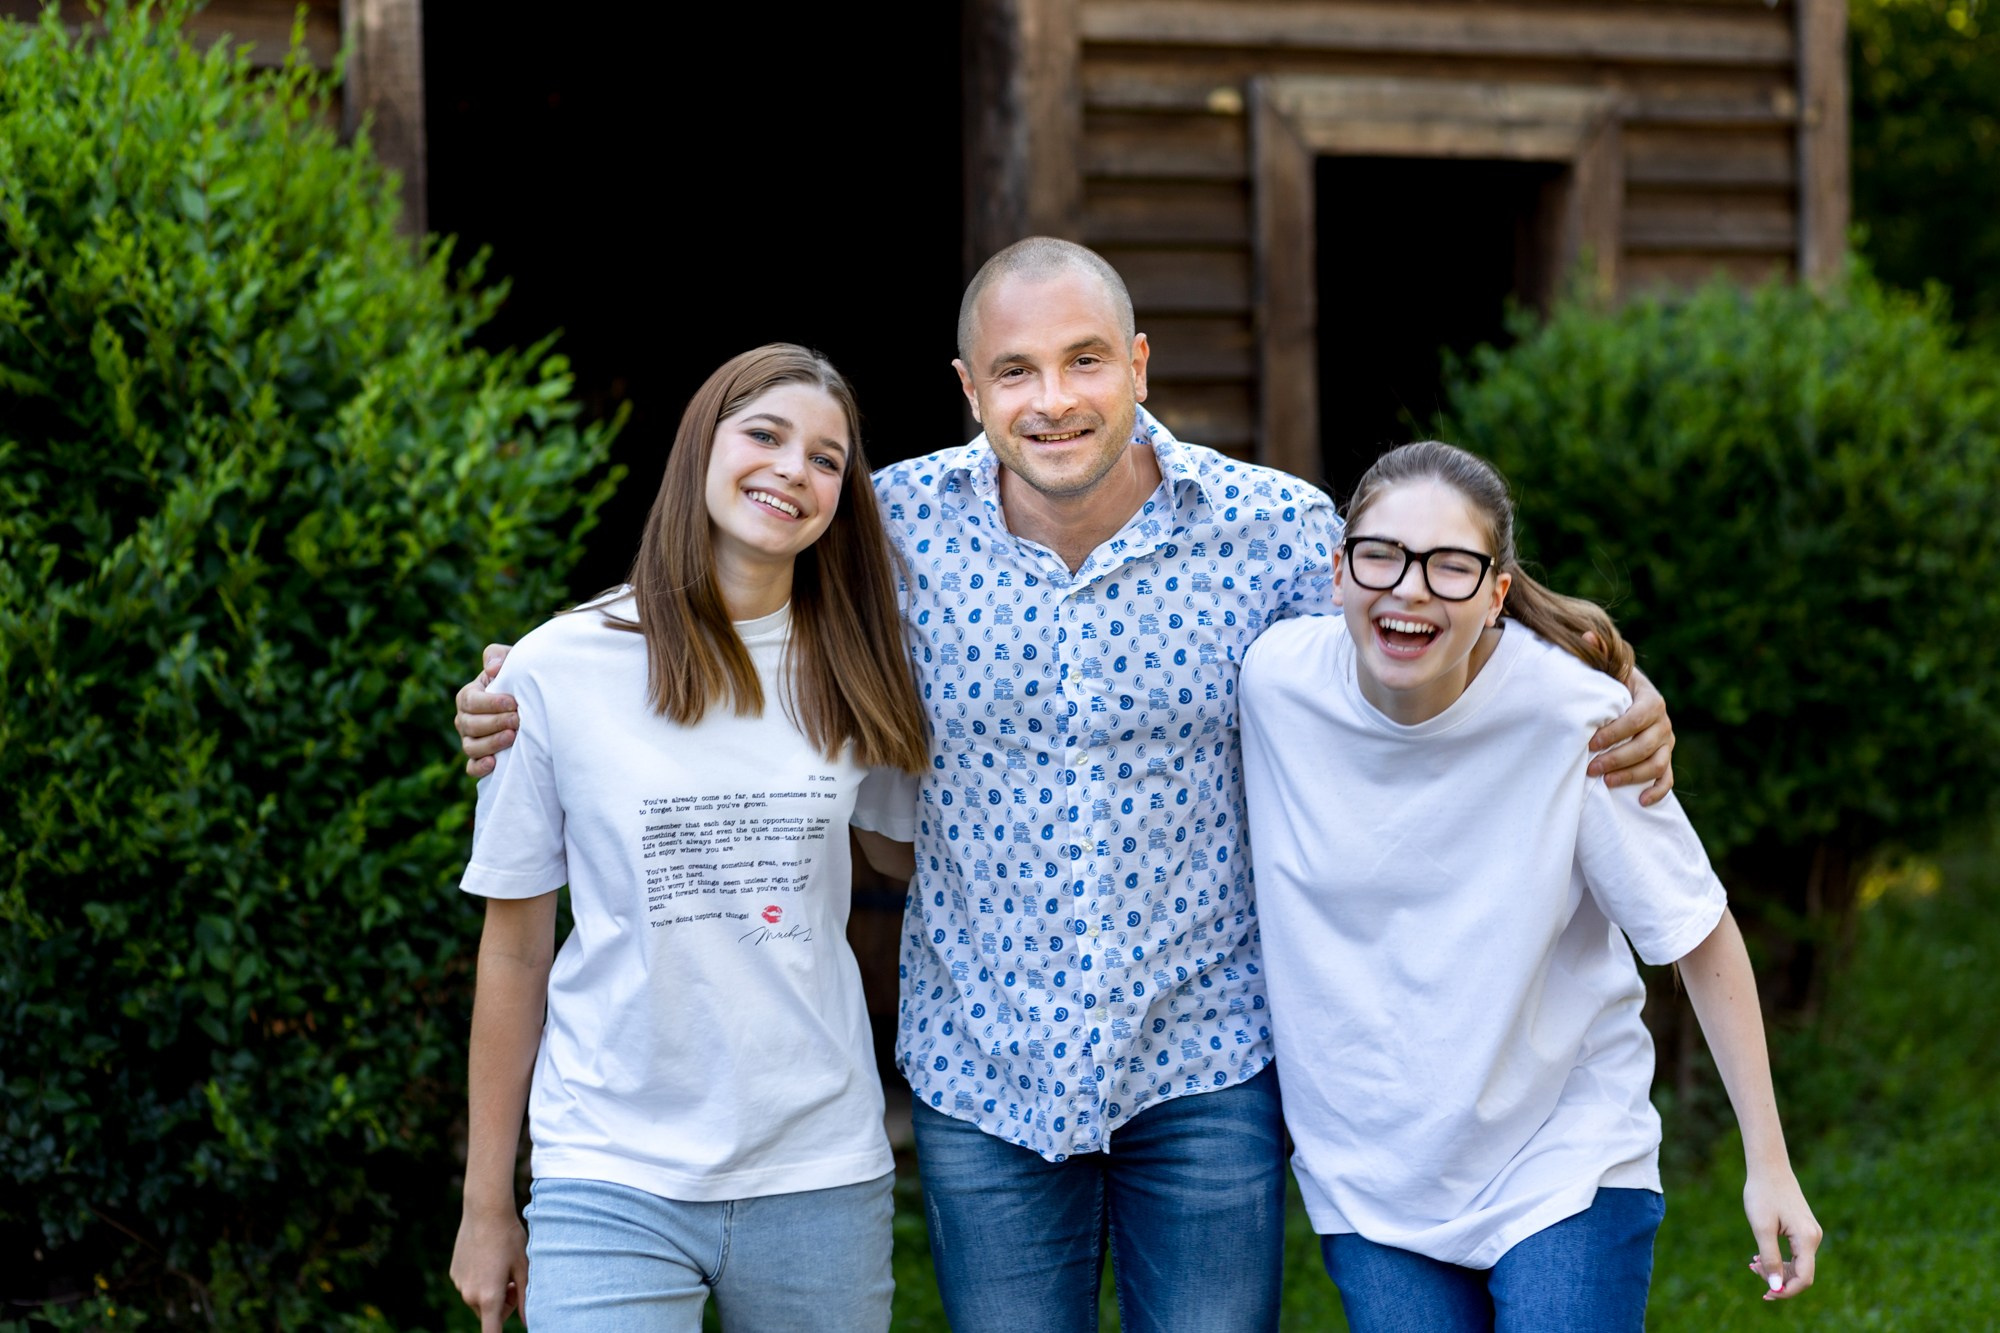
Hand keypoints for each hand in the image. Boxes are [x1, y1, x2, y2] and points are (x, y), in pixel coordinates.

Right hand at [450, 1204, 528, 1330]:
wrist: (485, 1212)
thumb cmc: (509, 1239)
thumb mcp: (524, 1269)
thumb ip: (526, 1299)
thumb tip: (528, 1323)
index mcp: (489, 1298)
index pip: (491, 1332)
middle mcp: (470, 1295)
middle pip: (489, 1314)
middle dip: (503, 1304)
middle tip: (514, 1280)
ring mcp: (459, 1284)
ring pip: (479, 1299)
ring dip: (491, 1292)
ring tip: (501, 1265)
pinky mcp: (454, 1274)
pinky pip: (470, 1285)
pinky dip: (480, 1279)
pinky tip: (487, 1257)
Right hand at [457, 644, 518, 777]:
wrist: (534, 699)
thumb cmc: (519, 678)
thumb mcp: (511, 661)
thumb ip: (498, 656)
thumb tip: (492, 669)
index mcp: (469, 696)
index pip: (471, 701)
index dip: (491, 703)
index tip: (513, 702)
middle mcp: (465, 719)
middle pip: (470, 724)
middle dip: (495, 722)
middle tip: (518, 720)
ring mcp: (470, 740)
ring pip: (471, 746)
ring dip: (491, 743)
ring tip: (512, 737)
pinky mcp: (480, 758)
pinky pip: (472, 767)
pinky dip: (480, 767)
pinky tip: (494, 763)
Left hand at [1587, 661, 1674, 805]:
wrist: (1628, 697)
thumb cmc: (1612, 685)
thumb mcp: (1607, 669)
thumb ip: (1598, 655)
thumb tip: (1586, 636)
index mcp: (1651, 700)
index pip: (1638, 718)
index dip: (1616, 732)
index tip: (1590, 744)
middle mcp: (1663, 723)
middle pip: (1647, 745)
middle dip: (1618, 758)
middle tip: (1591, 768)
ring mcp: (1667, 743)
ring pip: (1656, 764)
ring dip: (1632, 776)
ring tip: (1606, 783)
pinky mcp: (1666, 760)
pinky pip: (1667, 779)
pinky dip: (1657, 791)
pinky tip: (1642, 802)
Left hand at [1742, 1167, 1820, 1300]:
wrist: (1768, 1167)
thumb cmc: (1763, 1194)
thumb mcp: (1761, 1228)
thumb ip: (1769, 1258)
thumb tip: (1775, 1288)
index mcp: (1807, 1239)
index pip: (1804, 1278)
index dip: (1786, 1291)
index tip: (1765, 1294)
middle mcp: (1814, 1238)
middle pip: (1801, 1274)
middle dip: (1778, 1279)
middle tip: (1752, 1268)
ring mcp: (1810, 1233)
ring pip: (1798, 1264)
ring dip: (1777, 1269)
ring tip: (1752, 1263)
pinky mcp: (1803, 1229)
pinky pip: (1796, 1253)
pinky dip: (1780, 1259)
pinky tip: (1759, 1256)